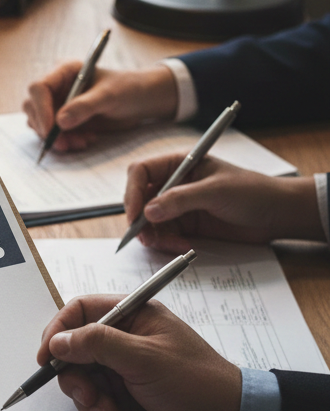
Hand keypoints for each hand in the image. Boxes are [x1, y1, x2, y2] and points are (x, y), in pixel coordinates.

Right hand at [23, 63, 177, 151]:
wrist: (141, 101)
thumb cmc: (128, 89)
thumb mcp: (109, 96)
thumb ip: (85, 106)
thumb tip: (60, 121)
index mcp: (64, 71)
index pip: (38, 88)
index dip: (41, 109)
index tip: (52, 130)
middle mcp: (56, 87)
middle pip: (33, 107)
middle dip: (46, 128)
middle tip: (64, 143)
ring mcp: (58, 104)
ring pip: (40, 124)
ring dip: (56, 138)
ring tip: (80, 142)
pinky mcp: (63, 120)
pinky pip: (53, 134)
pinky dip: (65, 142)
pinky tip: (84, 140)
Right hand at [40, 296, 241, 410]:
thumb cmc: (197, 384)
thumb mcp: (145, 359)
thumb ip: (97, 344)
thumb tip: (57, 341)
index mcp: (132, 317)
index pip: (79, 312)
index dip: (57, 332)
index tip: (47, 359)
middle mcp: (123, 342)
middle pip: (74, 353)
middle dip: (77, 380)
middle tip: (91, 397)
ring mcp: (123, 373)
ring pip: (82, 385)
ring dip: (94, 405)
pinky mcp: (125, 401)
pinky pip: (97, 408)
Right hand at [125, 154, 323, 252]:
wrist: (278, 215)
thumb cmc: (252, 192)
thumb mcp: (216, 191)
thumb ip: (180, 199)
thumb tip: (148, 211)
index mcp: (179, 164)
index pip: (141, 172)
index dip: (132, 192)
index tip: (134, 214)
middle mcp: (174, 183)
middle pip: (140, 199)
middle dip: (140, 219)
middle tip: (144, 237)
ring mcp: (179, 205)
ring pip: (149, 220)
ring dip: (153, 235)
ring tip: (167, 244)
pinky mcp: (186, 224)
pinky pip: (164, 234)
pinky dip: (168, 243)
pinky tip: (185, 246)